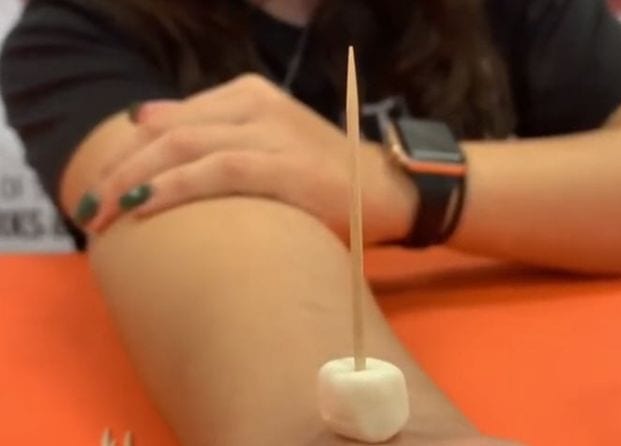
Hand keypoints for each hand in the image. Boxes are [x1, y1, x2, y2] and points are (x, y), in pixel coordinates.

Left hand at [85, 74, 416, 243]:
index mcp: (247, 95)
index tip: (102, 186)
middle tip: (90, 207)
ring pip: (183, 147)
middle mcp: (255, 103)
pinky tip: (144, 207)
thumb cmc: (321, 177)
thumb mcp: (266, 146)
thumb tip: (153, 144)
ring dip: (134, 181)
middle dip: (119, 170)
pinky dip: (174, 188)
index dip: (127, 153)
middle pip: (166, 131)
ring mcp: (271, 131)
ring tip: (102, 216)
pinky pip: (216, 171)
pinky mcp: (286, 165)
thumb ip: (218, 142)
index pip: (170, 119)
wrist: (384, 190)